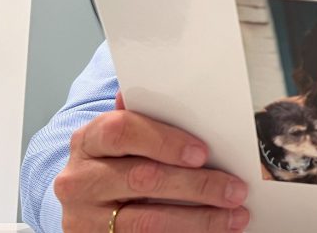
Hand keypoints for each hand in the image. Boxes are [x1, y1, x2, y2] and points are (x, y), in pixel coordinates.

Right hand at [53, 92, 249, 231]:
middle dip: (197, 185)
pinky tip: (212, 231)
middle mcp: (81, 179)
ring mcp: (86, 217)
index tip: (202, 153)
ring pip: (147, 220)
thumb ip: (146, 123)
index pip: (122, 131)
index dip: (165, 141)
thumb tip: (176, 96)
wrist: (82, 208)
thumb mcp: (121, 142)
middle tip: (235, 190)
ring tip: (234, 217)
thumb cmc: (112, 165)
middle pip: (143, 179)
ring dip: (199, 219)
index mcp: (89, 142)